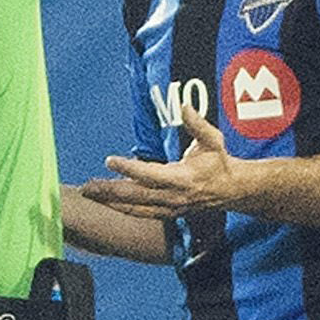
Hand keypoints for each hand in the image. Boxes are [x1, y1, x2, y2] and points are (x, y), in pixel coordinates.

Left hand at [84, 99, 243, 219]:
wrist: (231, 190)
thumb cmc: (219, 162)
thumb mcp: (213, 140)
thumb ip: (197, 124)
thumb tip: (184, 106)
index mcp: (182, 179)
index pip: (149, 174)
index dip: (128, 168)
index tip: (109, 160)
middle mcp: (173, 197)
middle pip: (135, 196)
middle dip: (109, 190)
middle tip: (88, 185)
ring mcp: (169, 208)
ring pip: (134, 208)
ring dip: (111, 201)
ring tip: (90, 194)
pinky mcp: (167, 213)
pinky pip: (140, 213)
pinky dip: (122, 208)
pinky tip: (108, 202)